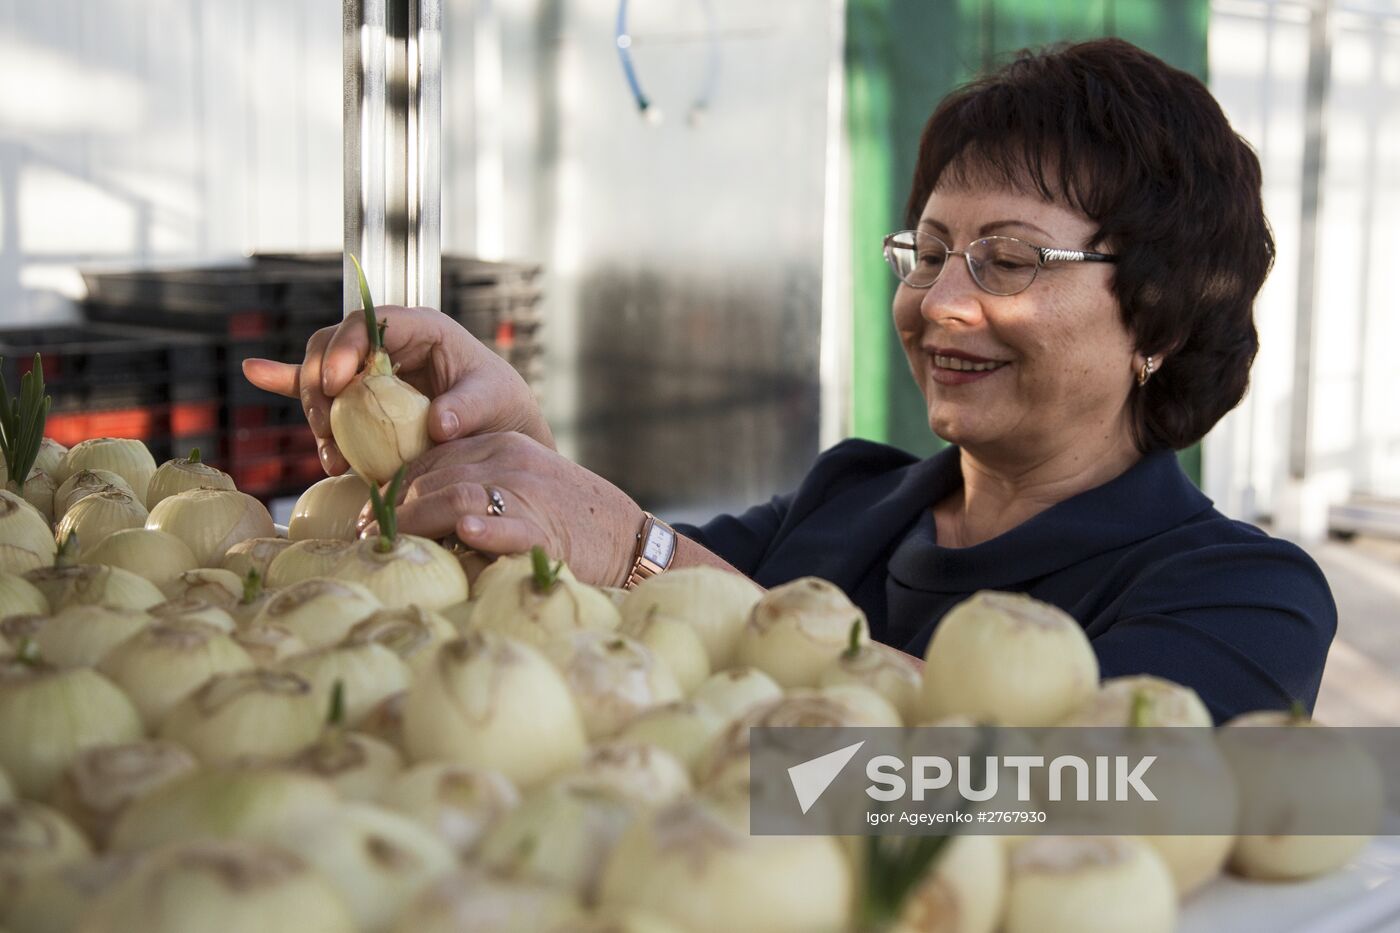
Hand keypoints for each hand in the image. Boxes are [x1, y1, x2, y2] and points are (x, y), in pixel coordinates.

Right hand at [241, 306, 552, 474]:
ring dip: (315, 413)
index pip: (370, 323)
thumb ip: (469, 408)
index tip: (337, 384)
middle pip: (331, 347)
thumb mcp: (495, 402)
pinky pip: (315, 387)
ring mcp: (367, 371)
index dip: (345, 346)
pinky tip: (255, 371)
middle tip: (327, 429)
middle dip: (318, 384)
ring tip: (332, 457)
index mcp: (421, 329)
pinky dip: (286, 382)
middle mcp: (387, 345)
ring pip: (320, 376)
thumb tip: (439, 424)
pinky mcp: (358, 397)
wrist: (498, 435)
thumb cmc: (502, 408)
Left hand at [362, 432, 643, 587]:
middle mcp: (511, 461)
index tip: (370, 516)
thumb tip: (414, 514)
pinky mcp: (548, 529)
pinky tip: (466, 533)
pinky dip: (486, 528)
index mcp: (502, 445)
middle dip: (393, 508)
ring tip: (387, 545)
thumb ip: (474, 489)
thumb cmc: (566, 522)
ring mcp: (530, 493)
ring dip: (416, 520)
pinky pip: (511, 525)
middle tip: (365, 539)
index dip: (393, 486)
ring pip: (458, 495)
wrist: (629, 540)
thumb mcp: (519, 488)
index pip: (431, 457)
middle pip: (435, 476)